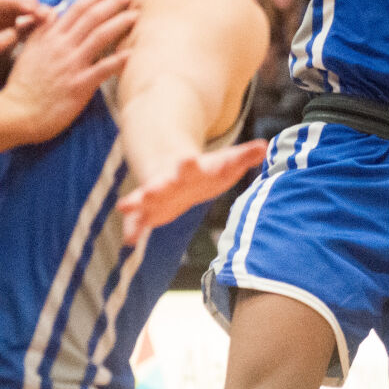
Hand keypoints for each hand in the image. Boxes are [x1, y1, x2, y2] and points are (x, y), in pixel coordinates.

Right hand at [2, 0, 135, 143]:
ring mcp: (71, 65)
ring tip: (136, 15)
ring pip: (99, 37)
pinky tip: (133, 52)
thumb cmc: (25, 84)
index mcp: (49, 37)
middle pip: (91, 17)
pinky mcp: (78, 85)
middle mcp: (61, 47)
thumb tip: (55, 12)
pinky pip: (102, 69)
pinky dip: (118, 59)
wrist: (17, 114)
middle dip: (114, 2)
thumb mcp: (29, 51)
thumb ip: (42, 31)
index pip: (76, 9)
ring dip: (120, 23)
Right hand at [116, 140, 268, 245]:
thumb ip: (244, 157)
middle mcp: (171, 181)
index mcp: (192, 169)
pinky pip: (138, 221)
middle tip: (149, 190)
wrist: (177, 173)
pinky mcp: (148, 211)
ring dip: (137, 202)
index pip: (192, 166)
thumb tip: (265, 147)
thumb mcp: (227, 163)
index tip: (186, 161)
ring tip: (124, 206)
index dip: (190, 165)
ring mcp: (157, 194)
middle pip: (164, 183)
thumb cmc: (209, 171)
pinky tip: (129, 241)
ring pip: (144, 198)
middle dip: (157, 187)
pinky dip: (133, 229)